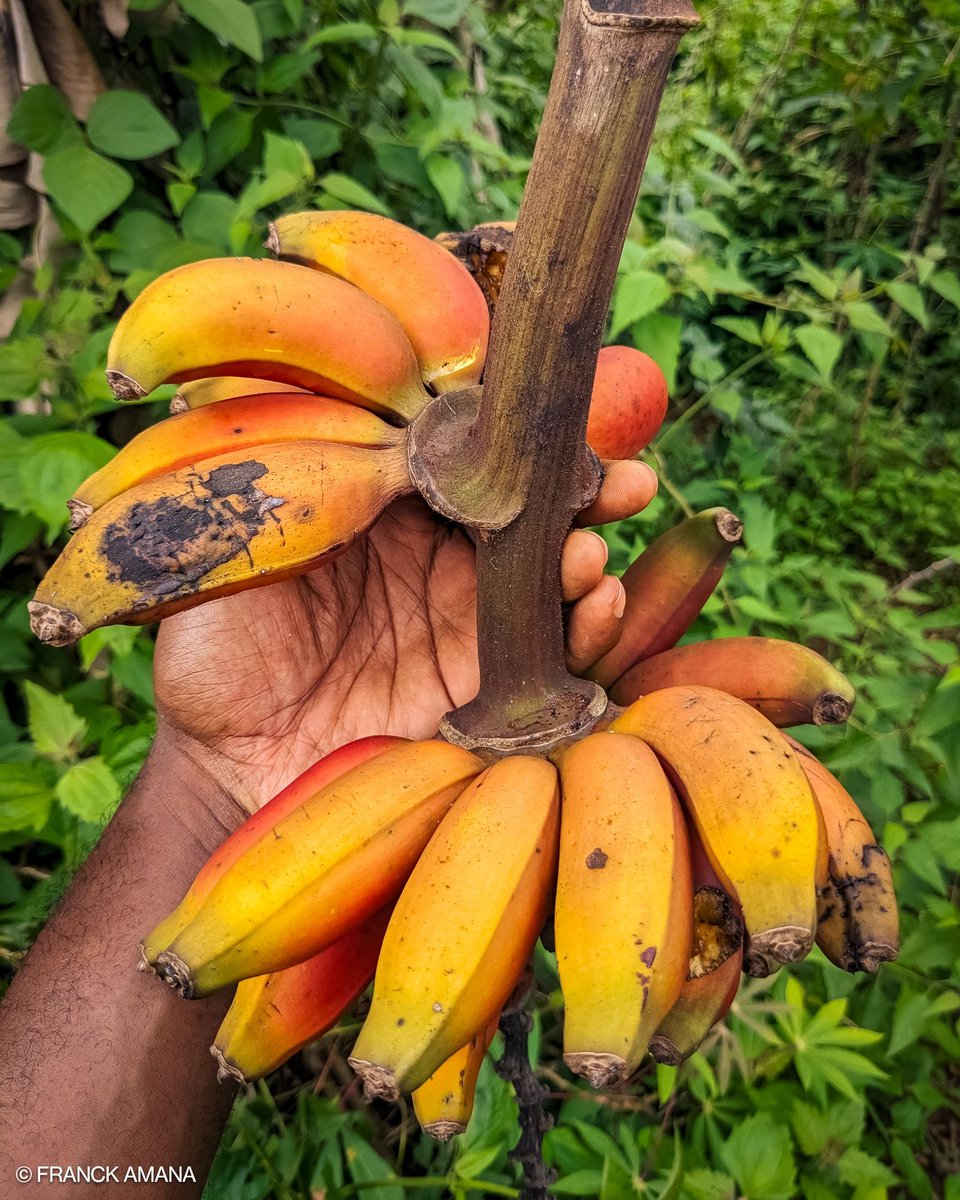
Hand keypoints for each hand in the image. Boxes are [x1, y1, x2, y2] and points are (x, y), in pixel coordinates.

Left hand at [154, 461, 656, 815]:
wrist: (225, 765)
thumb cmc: (216, 649)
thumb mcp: (232, 546)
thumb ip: (289, 476)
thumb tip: (344, 394)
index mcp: (386, 509)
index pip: (468, 459)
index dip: (519, 440)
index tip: (561, 423)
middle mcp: (438, 559)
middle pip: (530, 512)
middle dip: (586, 493)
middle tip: (626, 483)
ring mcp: (467, 623)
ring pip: (553, 578)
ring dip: (589, 561)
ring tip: (591, 557)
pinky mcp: (485, 690)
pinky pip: (552, 656)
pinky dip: (587, 631)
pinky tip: (600, 608)